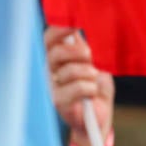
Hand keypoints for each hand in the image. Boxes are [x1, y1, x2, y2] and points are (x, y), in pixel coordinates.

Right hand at [43, 26, 113, 145]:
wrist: (97, 120)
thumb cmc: (94, 91)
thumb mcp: (92, 65)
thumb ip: (82, 49)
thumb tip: (75, 31)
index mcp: (55, 60)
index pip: (48, 39)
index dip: (59, 29)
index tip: (75, 25)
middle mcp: (49, 73)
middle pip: (55, 53)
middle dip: (77, 52)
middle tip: (89, 57)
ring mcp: (51, 89)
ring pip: (69, 71)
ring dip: (89, 74)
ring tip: (93, 81)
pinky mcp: (58, 103)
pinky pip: (77, 87)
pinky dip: (91, 88)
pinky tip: (92, 94)